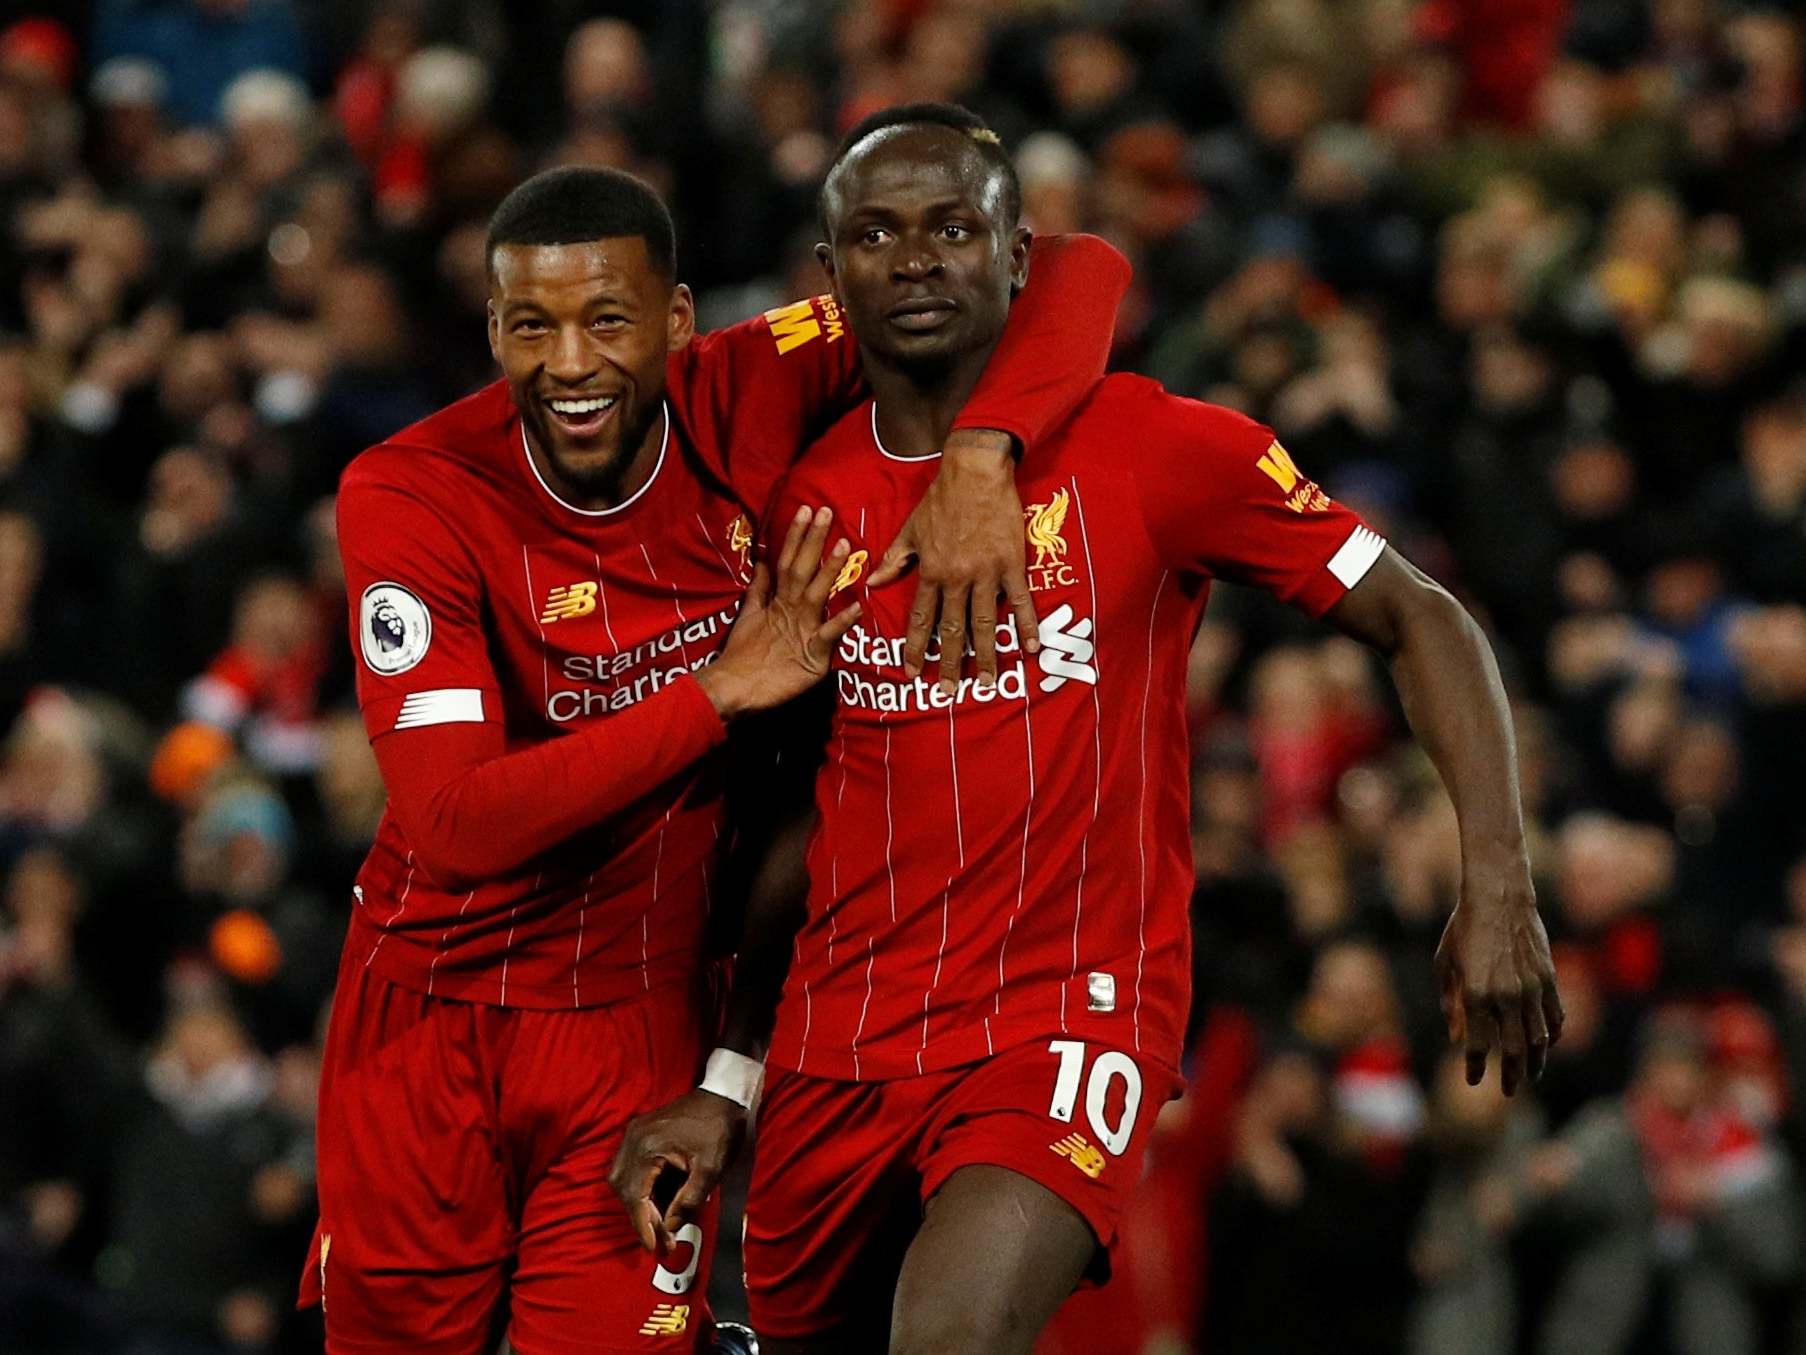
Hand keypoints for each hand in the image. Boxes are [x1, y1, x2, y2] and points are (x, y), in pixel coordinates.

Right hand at [608, 1088, 746, 1253]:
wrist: (722, 1094)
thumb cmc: (719, 1129)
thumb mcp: (710, 1168)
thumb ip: (689, 1200)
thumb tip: (670, 1227)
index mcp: (648, 1148)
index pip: (635, 1196)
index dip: (642, 1225)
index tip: (653, 1247)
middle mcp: (633, 1140)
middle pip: (624, 1189)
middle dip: (641, 1218)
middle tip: (662, 1240)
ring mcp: (633, 1134)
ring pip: (622, 1179)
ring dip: (638, 1204)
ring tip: (659, 1224)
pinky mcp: (639, 1132)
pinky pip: (629, 1167)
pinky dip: (640, 1188)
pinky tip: (656, 1201)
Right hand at [696, 506, 860, 719]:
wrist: (734, 690)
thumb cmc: (744, 656)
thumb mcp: (751, 617)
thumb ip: (760, 589)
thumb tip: (763, 561)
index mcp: (777, 601)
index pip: (787, 561)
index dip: (796, 535)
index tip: (805, 509)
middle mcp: (790, 610)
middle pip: (802, 569)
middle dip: (813, 540)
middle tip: (825, 512)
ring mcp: (801, 631)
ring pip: (816, 595)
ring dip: (830, 570)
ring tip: (844, 546)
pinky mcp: (812, 656)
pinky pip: (829, 636)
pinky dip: (842, 623)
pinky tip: (858, 608)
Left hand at [867, 431, 1038, 692]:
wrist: (975, 471)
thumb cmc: (940, 499)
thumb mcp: (910, 529)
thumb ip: (894, 559)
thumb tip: (874, 583)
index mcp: (930, 570)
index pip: (921, 619)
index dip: (916, 648)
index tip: (912, 673)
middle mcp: (956, 577)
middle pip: (952, 629)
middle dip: (949, 663)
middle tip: (948, 692)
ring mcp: (986, 572)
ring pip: (984, 622)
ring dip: (985, 655)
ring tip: (986, 681)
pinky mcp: (1011, 563)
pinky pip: (1019, 600)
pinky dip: (1025, 625)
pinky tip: (1029, 649)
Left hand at [1434, 871, 1563, 1095]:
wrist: (1500, 897)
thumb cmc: (1465, 928)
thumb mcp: (1446, 964)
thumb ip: (1450, 1003)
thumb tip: (1456, 1037)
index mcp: (1474, 993)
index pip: (1476, 1045)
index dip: (1474, 1067)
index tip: (1473, 1079)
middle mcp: (1505, 996)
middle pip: (1512, 1050)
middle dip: (1510, 1075)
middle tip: (1508, 1091)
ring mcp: (1530, 989)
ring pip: (1538, 1039)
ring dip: (1534, 1062)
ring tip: (1529, 1075)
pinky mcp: (1548, 979)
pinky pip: (1554, 1018)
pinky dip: (1551, 1036)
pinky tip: (1545, 1046)